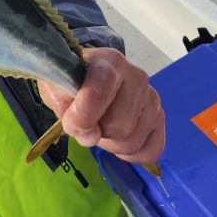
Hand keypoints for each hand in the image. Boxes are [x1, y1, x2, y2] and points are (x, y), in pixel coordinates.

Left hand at [38, 47, 164, 165]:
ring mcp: (152, 98)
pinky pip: (150, 151)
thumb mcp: (56, 84)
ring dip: (109, 144)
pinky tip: (117, 140)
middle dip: (96, 132)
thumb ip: (64, 105)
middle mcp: (136, 77)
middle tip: (87, 123)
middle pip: (118, 125)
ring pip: (131, 141)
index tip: (71, 125)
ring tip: (101, 126)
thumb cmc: (72, 81)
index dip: (83, 117)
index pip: (99, 93)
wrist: (90, 76)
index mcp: (108, 62)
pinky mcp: (160, 118)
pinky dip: (130, 154)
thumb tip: (88, 135)